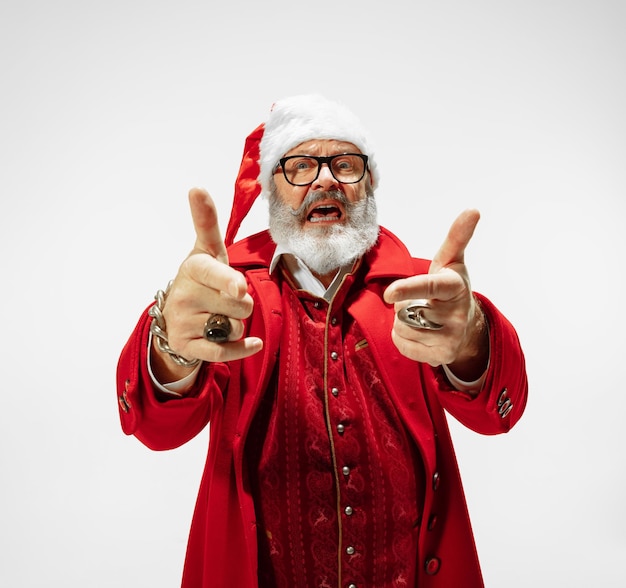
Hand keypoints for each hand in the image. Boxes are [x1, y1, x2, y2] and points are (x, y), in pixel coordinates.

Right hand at [152, 188, 262, 379]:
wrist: (174, 316)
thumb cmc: (200, 279)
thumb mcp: (205, 251)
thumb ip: (207, 222)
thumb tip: (196, 188)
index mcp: (194, 268)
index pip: (213, 273)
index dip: (228, 281)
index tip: (237, 288)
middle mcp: (185, 294)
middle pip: (240, 305)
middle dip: (242, 304)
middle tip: (226, 299)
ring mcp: (184, 321)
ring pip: (235, 327)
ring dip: (237, 325)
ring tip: (219, 316)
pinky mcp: (188, 345)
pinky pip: (223, 352)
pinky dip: (242, 349)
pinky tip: (253, 343)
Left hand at [383, 209, 487, 378]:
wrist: (467, 326)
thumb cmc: (451, 288)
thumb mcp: (452, 262)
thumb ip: (457, 236)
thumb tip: (473, 210)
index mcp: (454, 287)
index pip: (429, 287)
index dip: (407, 288)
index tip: (388, 292)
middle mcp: (456, 314)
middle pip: (405, 309)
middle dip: (403, 303)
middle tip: (419, 300)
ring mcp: (450, 338)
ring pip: (402, 328)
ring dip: (402, 320)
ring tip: (420, 315)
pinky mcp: (441, 356)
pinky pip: (402, 345)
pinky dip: (402, 338)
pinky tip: (419, 331)